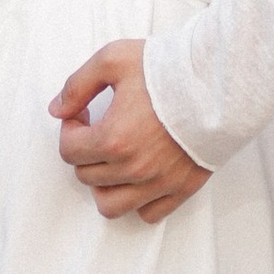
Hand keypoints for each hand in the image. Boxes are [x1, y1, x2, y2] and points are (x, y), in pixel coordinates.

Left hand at [51, 39, 211, 222]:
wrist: (217, 80)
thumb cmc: (166, 68)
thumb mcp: (113, 60)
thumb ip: (78, 85)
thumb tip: (56, 110)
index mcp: (113, 139)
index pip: (68, 151)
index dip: (70, 129)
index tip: (82, 115)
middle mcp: (133, 169)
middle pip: (86, 176)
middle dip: (85, 151)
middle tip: (98, 128)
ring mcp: (157, 184)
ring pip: (110, 205)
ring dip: (104, 183)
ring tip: (114, 158)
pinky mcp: (180, 190)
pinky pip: (147, 213)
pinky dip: (137, 200)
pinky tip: (140, 174)